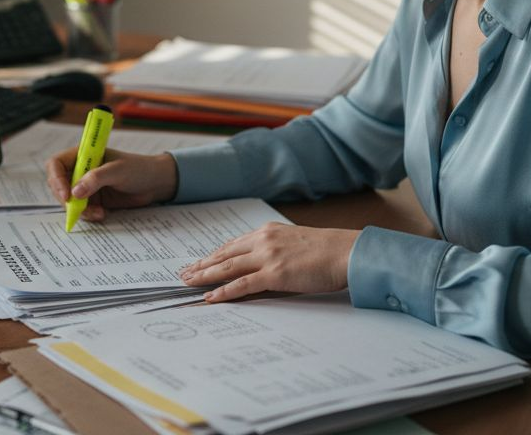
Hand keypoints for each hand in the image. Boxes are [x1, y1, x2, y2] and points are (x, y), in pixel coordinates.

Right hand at [45, 148, 177, 222]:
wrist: (155, 183)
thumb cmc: (138, 169)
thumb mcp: (118, 170)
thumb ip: (96, 179)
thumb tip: (75, 192)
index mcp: (83, 155)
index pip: (56, 164)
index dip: (57, 179)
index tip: (66, 195)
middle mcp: (80, 170)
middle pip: (58, 186)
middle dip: (67, 200)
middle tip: (80, 209)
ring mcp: (86, 186)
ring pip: (69, 202)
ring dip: (80, 210)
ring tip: (99, 213)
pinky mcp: (93, 200)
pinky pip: (82, 210)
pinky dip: (88, 215)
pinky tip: (103, 214)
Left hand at [179, 223, 359, 302]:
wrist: (346, 252)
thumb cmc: (327, 251)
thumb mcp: (296, 244)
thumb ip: (276, 250)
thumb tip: (263, 266)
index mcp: (268, 232)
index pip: (233, 245)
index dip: (214, 255)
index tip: (200, 262)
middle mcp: (263, 241)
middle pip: (224, 254)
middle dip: (202, 265)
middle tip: (184, 273)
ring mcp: (267, 256)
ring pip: (227, 267)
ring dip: (204, 276)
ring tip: (188, 284)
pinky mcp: (274, 274)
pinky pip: (242, 284)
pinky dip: (223, 291)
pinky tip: (210, 297)